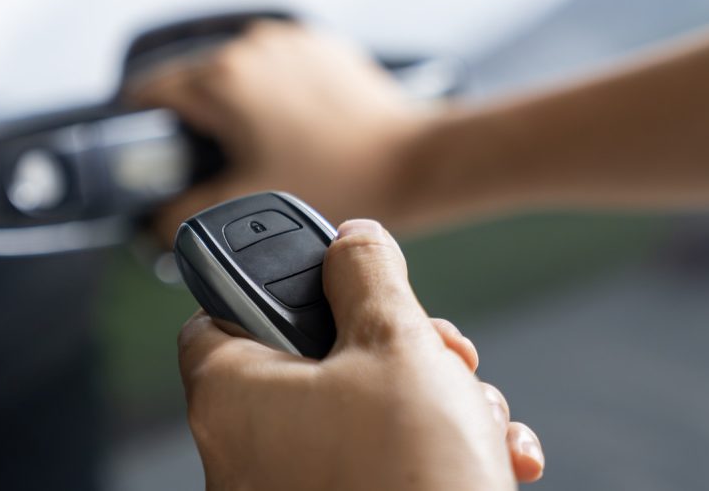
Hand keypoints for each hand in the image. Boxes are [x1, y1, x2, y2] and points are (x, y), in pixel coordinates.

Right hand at [130, 20, 432, 242]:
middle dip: (195, 123)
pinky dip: (273, 93)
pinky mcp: (320, 44)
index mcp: (222, 77)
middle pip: (192, 81)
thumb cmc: (341, 179)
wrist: (413, 160)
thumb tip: (150, 220)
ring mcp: (288, 40)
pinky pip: (276, 67)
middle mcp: (252, 45)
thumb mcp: (246, 205)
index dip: (142, 132)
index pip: (148, 94)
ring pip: (235, 72)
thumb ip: (178, 217)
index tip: (149, 159)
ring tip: (263, 148)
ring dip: (236, 105)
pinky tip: (294, 130)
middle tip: (215, 166)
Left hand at [177, 219, 544, 490]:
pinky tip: (490, 453)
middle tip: (437, 351)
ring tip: (474, 414)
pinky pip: (379, 464)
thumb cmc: (408, 477)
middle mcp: (246, 453)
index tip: (331, 274)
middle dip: (398, 348)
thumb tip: (353, 242)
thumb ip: (367, 275)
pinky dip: (432, 449)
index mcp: (234, 395)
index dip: (277, 281)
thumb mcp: (396, 343)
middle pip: (315, 361)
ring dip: (432, 399)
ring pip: (362, 413)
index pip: (217, 310)